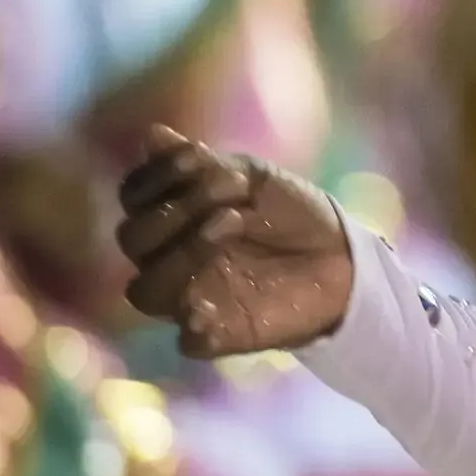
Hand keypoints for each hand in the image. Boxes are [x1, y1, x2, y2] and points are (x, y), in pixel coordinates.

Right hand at [115, 126, 353, 357]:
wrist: (342, 255)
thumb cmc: (292, 212)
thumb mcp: (255, 179)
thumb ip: (202, 165)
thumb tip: (152, 134)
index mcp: (172, 218)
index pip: (133, 198)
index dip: (154, 177)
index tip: (198, 158)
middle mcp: (170, 258)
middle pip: (133, 240)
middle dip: (175, 210)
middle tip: (230, 191)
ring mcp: (190, 298)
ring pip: (147, 291)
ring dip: (182, 255)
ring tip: (231, 223)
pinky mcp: (219, 334)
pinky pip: (188, 341)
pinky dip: (194, 325)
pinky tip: (209, 308)